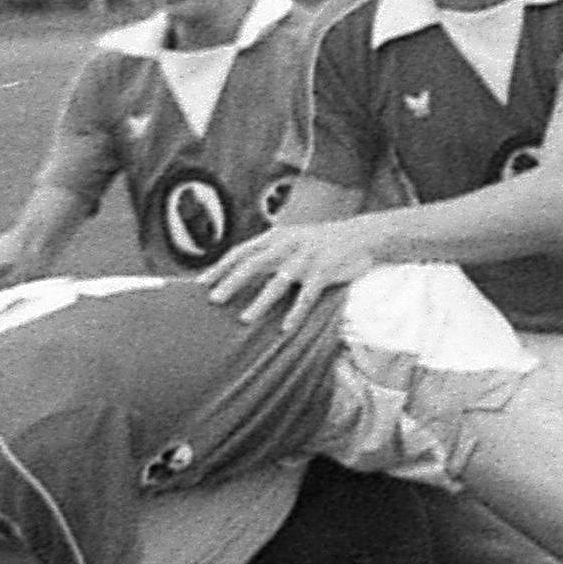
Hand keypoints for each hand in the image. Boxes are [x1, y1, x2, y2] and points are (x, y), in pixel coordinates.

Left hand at [202, 216, 376, 328]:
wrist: (361, 235)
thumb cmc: (321, 242)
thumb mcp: (291, 238)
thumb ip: (268, 251)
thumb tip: (240, 270)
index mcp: (276, 236)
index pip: (241, 251)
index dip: (220, 266)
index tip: (201, 283)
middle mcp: (287, 245)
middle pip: (253, 264)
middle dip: (231, 282)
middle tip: (213, 300)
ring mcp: (306, 258)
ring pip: (278, 282)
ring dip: (260, 301)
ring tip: (245, 318)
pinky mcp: (324, 271)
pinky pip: (307, 296)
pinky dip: (296, 313)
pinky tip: (286, 328)